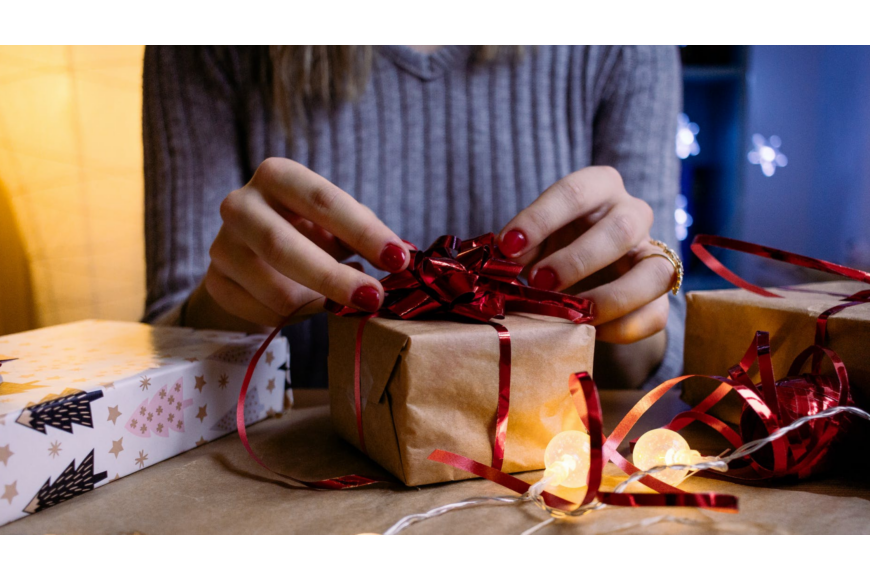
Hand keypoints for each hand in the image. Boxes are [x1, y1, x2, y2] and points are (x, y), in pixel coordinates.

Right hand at [200, 158, 409, 327]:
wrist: (256, 255)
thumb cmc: (308, 230)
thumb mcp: (336, 222)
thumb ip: (365, 233)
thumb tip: (403, 255)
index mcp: (277, 176)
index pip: (322, 200)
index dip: (363, 231)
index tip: (398, 259)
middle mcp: (240, 204)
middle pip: (282, 246)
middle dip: (334, 277)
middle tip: (374, 298)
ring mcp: (222, 246)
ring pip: (274, 290)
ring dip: (317, 303)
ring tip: (337, 301)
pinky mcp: (215, 283)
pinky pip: (263, 313)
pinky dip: (294, 317)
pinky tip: (304, 305)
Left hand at [498, 166, 675, 343]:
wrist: (589, 274)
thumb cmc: (556, 245)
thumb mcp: (536, 238)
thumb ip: (521, 246)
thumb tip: (502, 261)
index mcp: (600, 187)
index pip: (575, 192)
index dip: (540, 219)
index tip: (508, 245)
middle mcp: (633, 213)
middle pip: (620, 228)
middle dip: (577, 259)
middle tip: (540, 282)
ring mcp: (653, 253)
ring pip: (653, 272)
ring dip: (610, 297)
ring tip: (573, 315)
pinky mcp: (660, 295)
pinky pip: (655, 313)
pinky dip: (623, 327)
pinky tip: (590, 332)